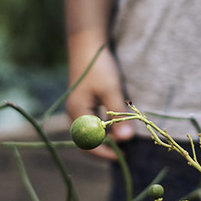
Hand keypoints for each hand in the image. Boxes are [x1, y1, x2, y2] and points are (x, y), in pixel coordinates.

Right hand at [65, 44, 134, 161]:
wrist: (87, 44)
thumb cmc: (99, 66)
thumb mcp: (111, 91)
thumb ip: (118, 117)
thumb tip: (126, 140)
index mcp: (77, 114)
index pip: (88, 145)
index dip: (106, 153)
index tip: (124, 155)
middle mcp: (74, 115)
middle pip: (87, 142)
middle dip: (106, 148)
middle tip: (126, 151)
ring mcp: (77, 110)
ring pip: (90, 134)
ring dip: (106, 139)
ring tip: (124, 138)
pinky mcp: (83, 104)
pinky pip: (92, 124)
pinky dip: (105, 129)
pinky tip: (118, 125)